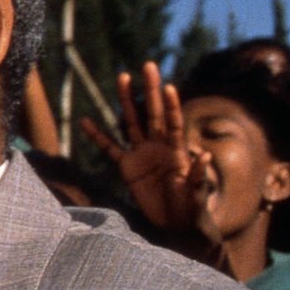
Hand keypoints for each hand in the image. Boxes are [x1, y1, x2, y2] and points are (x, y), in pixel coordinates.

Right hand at [81, 63, 205, 235]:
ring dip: (127, 101)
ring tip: (122, 77)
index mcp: (177, 151)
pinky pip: (110, 148)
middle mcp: (159, 146)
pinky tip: (85, 122)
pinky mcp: (127, 167)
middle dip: (150, 90)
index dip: (171, 106)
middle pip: (152, 113)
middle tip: (148, 66)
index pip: (173, 123)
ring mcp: (142, 154)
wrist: (175, 224)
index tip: (168, 87)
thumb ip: (198, 177)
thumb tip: (204, 157)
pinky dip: (98, 136)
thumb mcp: (196, 195)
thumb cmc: (190, 209)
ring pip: (132, 122)